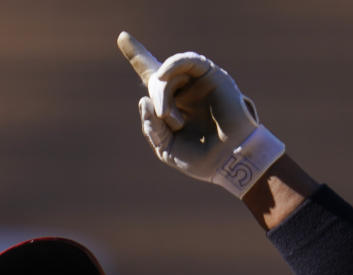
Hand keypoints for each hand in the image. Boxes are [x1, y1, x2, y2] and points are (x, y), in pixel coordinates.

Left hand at [117, 32, 283, 197]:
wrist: (230, 160)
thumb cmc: (200, 158)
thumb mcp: (166, 146)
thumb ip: (151, 126)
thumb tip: (143, 99)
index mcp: (172, 105)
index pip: (152, 77)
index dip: (137, 56)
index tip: (122, 36)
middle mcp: (184, 90)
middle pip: (156, 81)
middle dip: (156, 100)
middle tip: (167, 120)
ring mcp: (197, 82)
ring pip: (168, 74)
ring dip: (163, 94)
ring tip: (169, 116)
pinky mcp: (212, 75)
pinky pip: (188, 61)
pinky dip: (173, 65)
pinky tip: (164, 75)